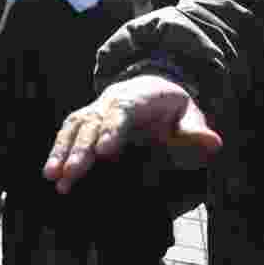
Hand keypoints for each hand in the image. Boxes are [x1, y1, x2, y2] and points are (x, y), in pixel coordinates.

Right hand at [43, 74, 221, 194]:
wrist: (151, 88)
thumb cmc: (172, 108)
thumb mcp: (189, 115)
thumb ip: (195, 131)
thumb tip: (213, 142)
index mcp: (138, 98)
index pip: (123, 112)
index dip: (113, 130)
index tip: (105, 152)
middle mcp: (111, 101)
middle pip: (93, 123)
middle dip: (81, 149)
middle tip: (72, 174)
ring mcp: (95, 109)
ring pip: (75, 126)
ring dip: (62, 151)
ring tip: (53, 177)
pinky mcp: (85, 119)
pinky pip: (68, 132)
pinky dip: (57, 150)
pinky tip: (50, 172)